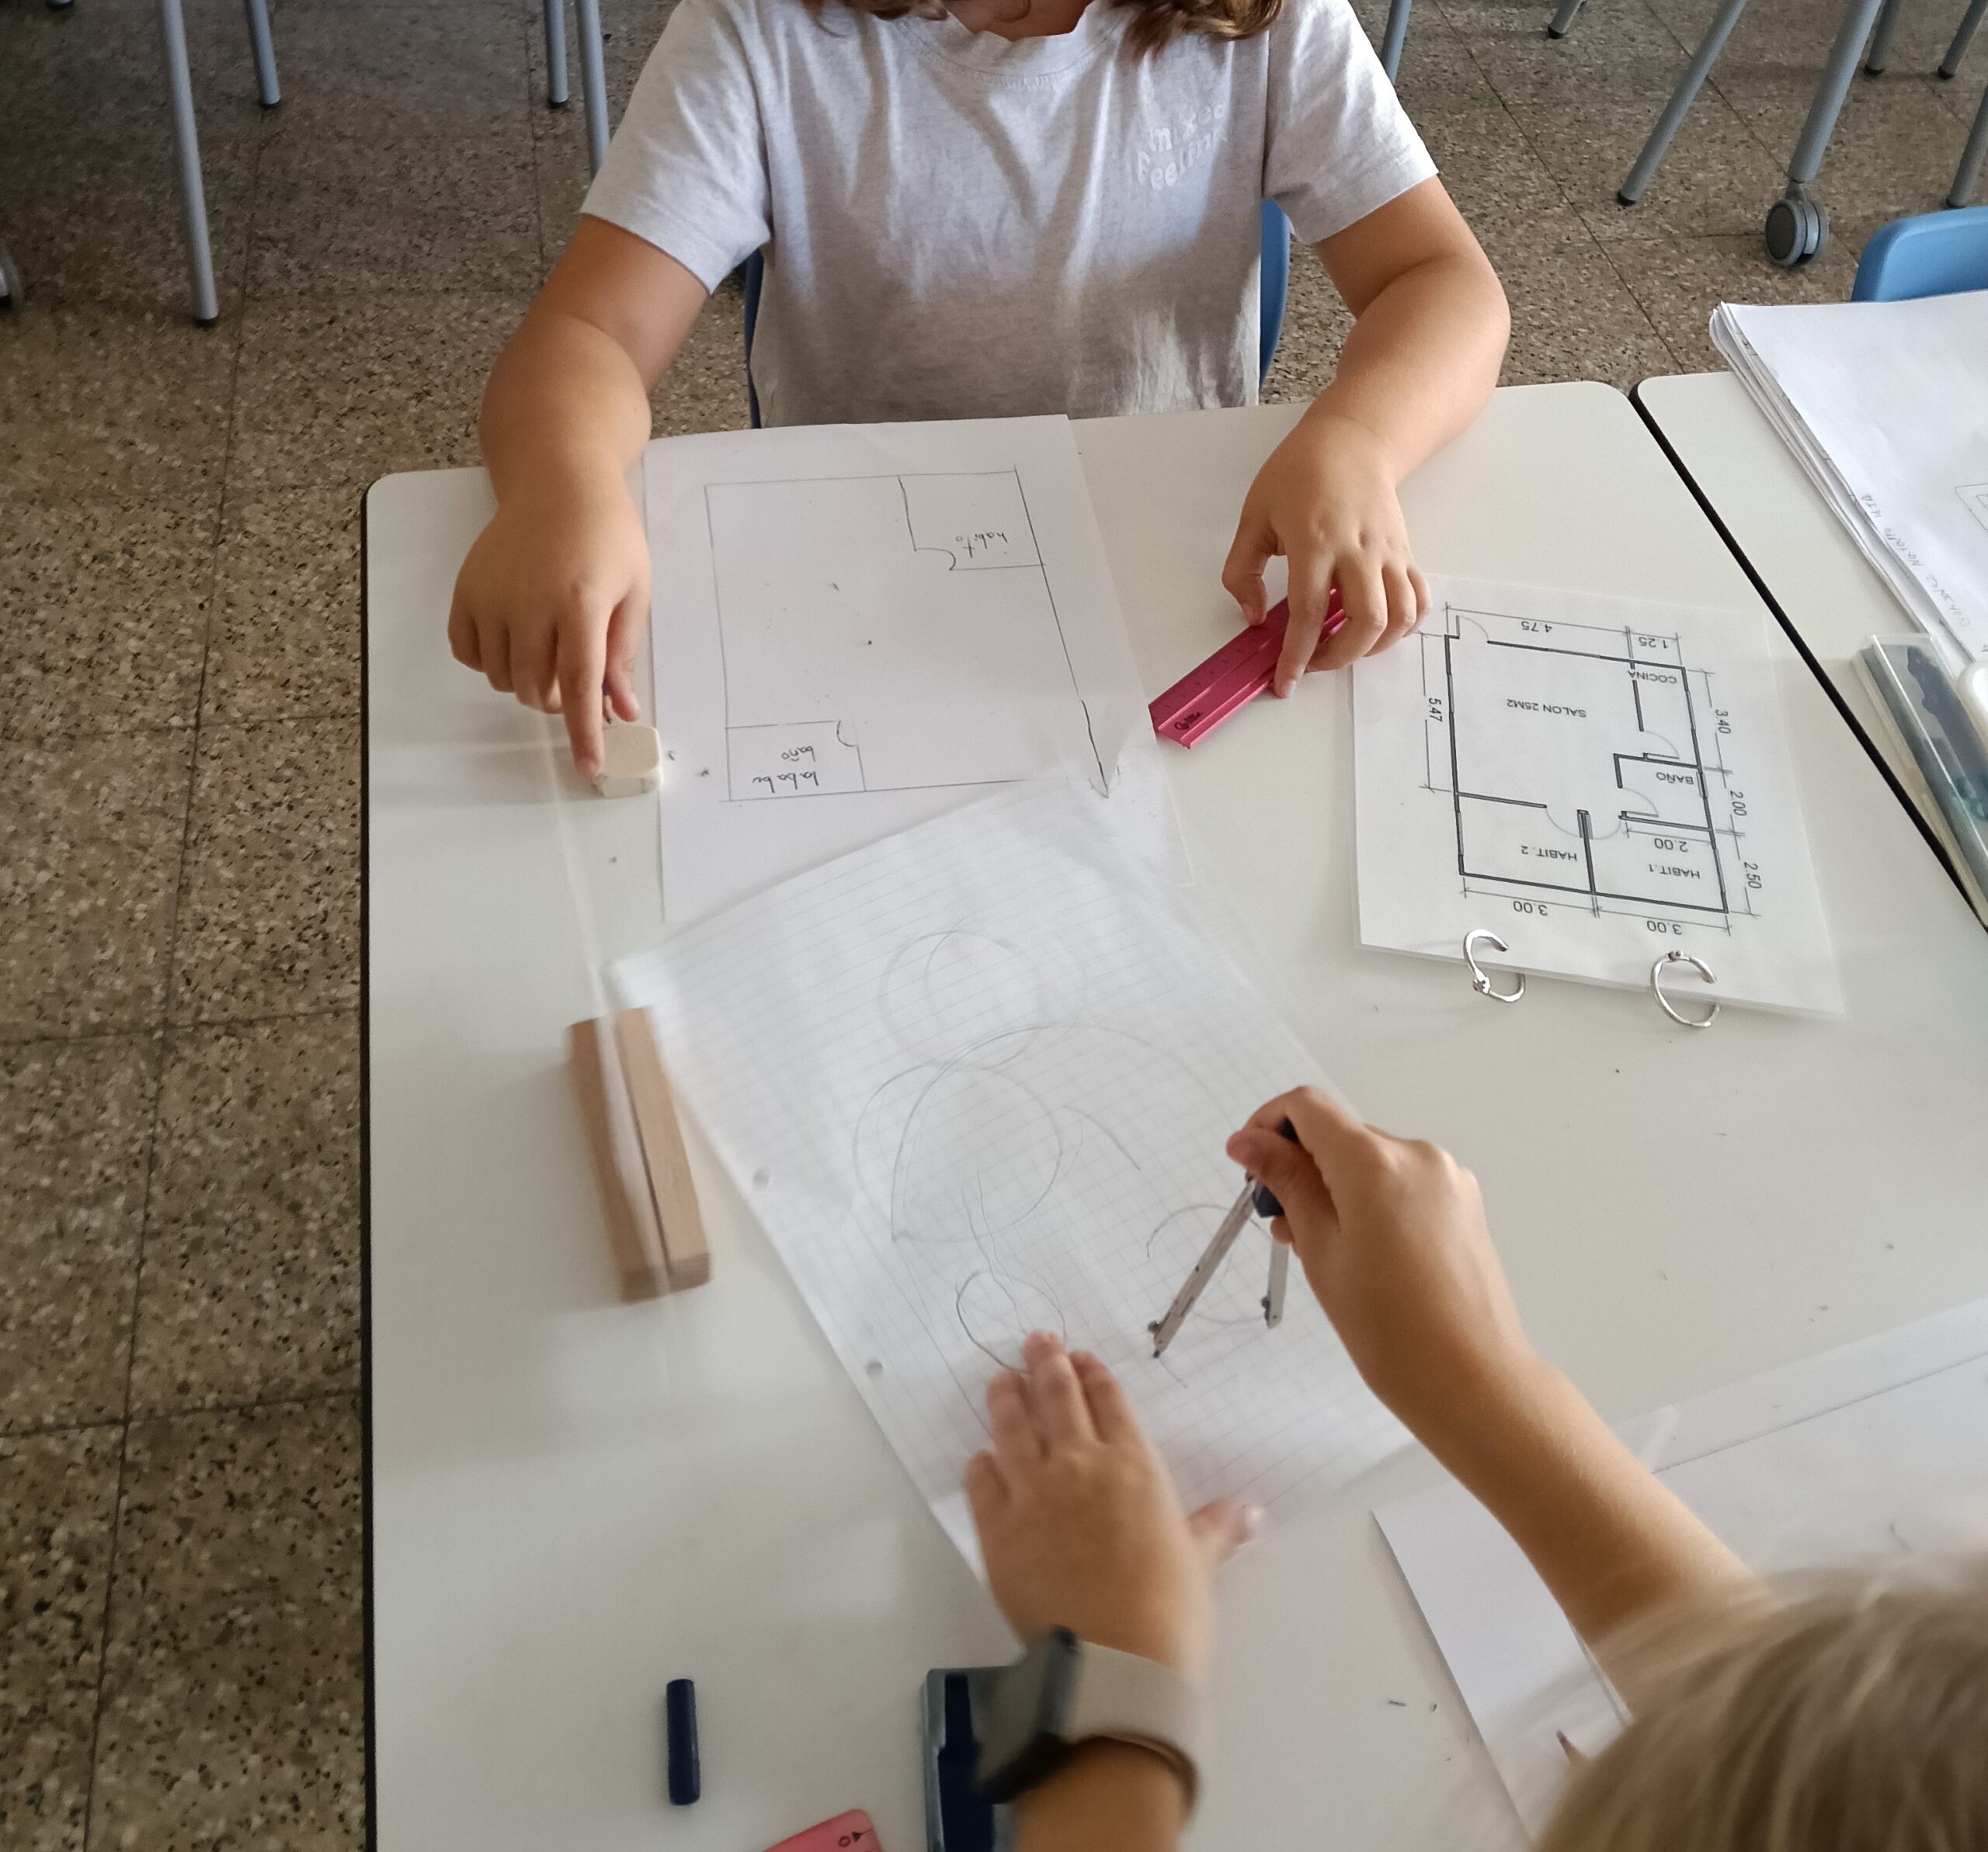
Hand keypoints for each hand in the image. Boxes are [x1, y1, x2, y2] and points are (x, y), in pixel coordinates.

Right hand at [447, 470, 648, 778]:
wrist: (558, 481)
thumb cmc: (606, 535)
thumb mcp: (633, 591)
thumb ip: (622, 653)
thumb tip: (623, 710)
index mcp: (580, 601)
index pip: (581, 683)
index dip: (586, 732)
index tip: (590, 767)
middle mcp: (529, 601)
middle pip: (539, 689)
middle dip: (561, 702)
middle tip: (577, 678)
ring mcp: (490, 596)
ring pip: (505, 680)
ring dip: (529, 683)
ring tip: (548, 648)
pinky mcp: (465, 591)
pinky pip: (470, 656)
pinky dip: (493, 664)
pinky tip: (514, 641)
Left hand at [966, 1332, 1255, 1684]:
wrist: (1117, 1659)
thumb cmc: (1169, 1611)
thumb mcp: (1200, 1562)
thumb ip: (1216, 1528)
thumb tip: (1250, 1511)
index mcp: (1133, 1465)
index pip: (1109, 1402)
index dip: (1094, 1376)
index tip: (1082, 1359)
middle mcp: (1079, 1465)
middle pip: (1057, 1398)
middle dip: (1046, 1364)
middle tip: (1037, 1341)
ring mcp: (1033, 1493)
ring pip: (1013, 1428)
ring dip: (1007, 1399)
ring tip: (1002, 1379)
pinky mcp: (997, 1529)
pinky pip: (982, 1483)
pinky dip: (982, 1464)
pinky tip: (982, 1457)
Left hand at [1222, 411, 1427, 695]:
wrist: (1352, 439)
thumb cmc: (1298, 473)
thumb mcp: (1253, 517)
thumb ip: (1243, 571)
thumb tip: (1254, 617)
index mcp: (1315, 542)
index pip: (1309, 613)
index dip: (1296, 655)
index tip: (1284, 682)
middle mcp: (1357, 551)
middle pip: (1365, 622)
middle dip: (1338, 658)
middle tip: (1312, 663)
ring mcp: (1387, 553)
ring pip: (1399, 616)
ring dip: (1373, 647)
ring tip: (1344, 648)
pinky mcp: (1405, 553)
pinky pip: (1418, 599)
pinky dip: (1403, 626)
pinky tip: (1377, 631)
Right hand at [1226, 1089, 1541, 1451]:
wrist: (1472, 1380)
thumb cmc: (1390, 1329)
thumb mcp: (1320, 1251)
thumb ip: (1286, 1183)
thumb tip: (1248, 1140)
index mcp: (1375, 1162)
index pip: (1307, 1107)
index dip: (1267, 1127)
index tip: (1250, 1169)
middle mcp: (1417, 1155)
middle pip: (1339, 1136)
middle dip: (1301, 1169)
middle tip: (1282, 1229)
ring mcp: (1447, 1179)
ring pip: (1369, 1163)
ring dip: (1335, 1190)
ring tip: (1322, 1252)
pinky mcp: (1463, 1203)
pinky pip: (1401, 1184)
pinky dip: (1371, 1203)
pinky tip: (1363, 1254)